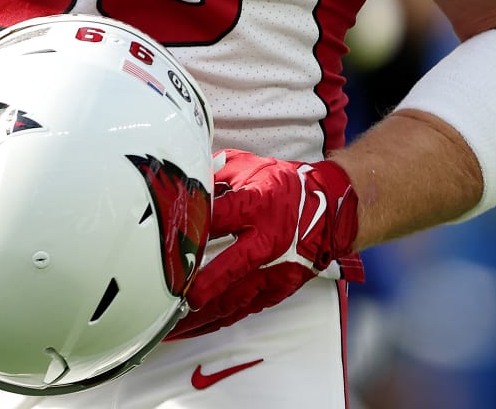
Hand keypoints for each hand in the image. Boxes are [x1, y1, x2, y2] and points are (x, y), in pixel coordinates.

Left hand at [172, 151, 361, 339]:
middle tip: (177, 297)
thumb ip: (214, 175)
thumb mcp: (249, 168)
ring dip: (204, 313)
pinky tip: (196, 327)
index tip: (166, 237)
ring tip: (173, 324)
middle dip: (205, 282)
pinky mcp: (277, 288)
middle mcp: (267, 240)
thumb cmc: (284, 187)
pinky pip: (244, 308)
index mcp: (257, 206)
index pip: (221, 216)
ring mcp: (274, 269)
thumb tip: (181, 179)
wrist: (330, 210)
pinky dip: (219, 319)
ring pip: (236, 296)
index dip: (194, 225)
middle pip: (233, 265)